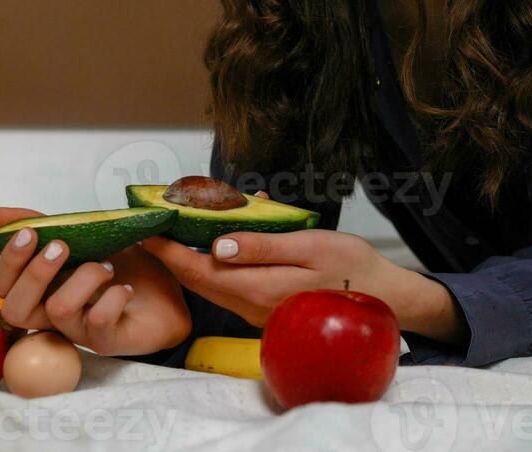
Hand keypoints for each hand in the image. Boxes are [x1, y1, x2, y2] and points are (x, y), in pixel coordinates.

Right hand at [0, 207, 191, 355]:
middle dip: (31, 271)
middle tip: (58, 246)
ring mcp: (79, 329)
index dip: (5, 257)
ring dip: (84, 277)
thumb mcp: (100, 239)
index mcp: (47, 286)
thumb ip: (70, 229)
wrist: (171, 300)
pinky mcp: (106, 341)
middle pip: (13, 306)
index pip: (5, 283)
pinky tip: (126, 289)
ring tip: (107, 266)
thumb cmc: (131, 270)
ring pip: (57, 309)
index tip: (23, 228)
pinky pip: (99, 320)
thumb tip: (43, 210)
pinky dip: (114, 296)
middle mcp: (55, 311)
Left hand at [141, 193, 410, 329]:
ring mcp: (259, 309)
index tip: (147, 226)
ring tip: (180, 223)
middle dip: (172, 251)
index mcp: (259, 289)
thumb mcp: (310, 246)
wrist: (384, 298)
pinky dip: (218, 259)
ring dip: (193, 254)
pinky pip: (233, 283)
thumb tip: (216, 245)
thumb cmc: (350, 265)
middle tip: (155, 221)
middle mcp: (252, 305)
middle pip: (199, 279)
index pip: (199, 270)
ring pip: (214, 282)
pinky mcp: (268, 306)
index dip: (169, 249)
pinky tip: (224, 234)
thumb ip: (262, 247)